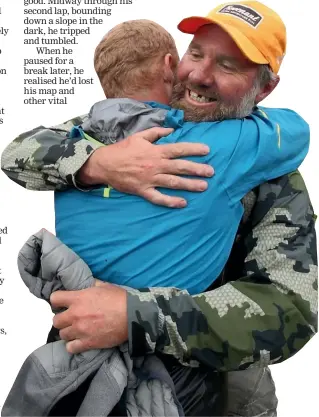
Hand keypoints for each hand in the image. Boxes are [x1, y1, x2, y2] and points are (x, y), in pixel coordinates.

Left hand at [50, 284, 127, 353]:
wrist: (131, 315)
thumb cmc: (119, 298)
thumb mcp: (104, 286)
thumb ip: (91, 286)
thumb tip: (87, 285)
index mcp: (78, 298)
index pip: (55, 299)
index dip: (57, 301)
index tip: (61, 304)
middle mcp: (75, 315)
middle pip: (56, 320)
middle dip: (62, 319)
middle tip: (70, 319)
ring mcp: (80, 330)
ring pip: (62, 335)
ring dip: (68, 332)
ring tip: (76, 331)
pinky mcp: (88, 343)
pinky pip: (70, 348)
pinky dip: (73, 345)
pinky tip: (79, 341)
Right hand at [77, 127, 213, 207]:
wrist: (104, 164)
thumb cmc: (122, 150)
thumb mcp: (139, 136)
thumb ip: (156, 132)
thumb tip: (171, 130)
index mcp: (155, 151)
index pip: (178, 149)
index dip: (193, 149)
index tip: (207, 150)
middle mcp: (155, 165)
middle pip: (180, 167)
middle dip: (197, 169)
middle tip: (211, 172)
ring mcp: (150, 179)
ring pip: (173, 183)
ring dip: (189, 185)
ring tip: (204, 186)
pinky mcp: (143, 190)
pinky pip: (158, 197)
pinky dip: (170, 201)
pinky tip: (182, 203)